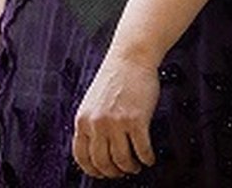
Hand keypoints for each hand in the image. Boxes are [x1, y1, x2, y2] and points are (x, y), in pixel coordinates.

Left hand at [72, 52, 158, 178]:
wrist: (131, 56)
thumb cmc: (115, 76)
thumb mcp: (93, 101)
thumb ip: (92, 123)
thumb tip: (98, 148)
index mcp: (83, 120)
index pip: (82, 157)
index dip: (93, 170)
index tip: (102, 174)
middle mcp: (97, 124)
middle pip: (103, 162)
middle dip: (113, 172)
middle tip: (122, 172)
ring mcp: (117, 122)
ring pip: (122, 160)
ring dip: (130, 168)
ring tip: (136, 166)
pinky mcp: (137, 120)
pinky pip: (142, 149)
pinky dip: (146, 158)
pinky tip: (149, 158)